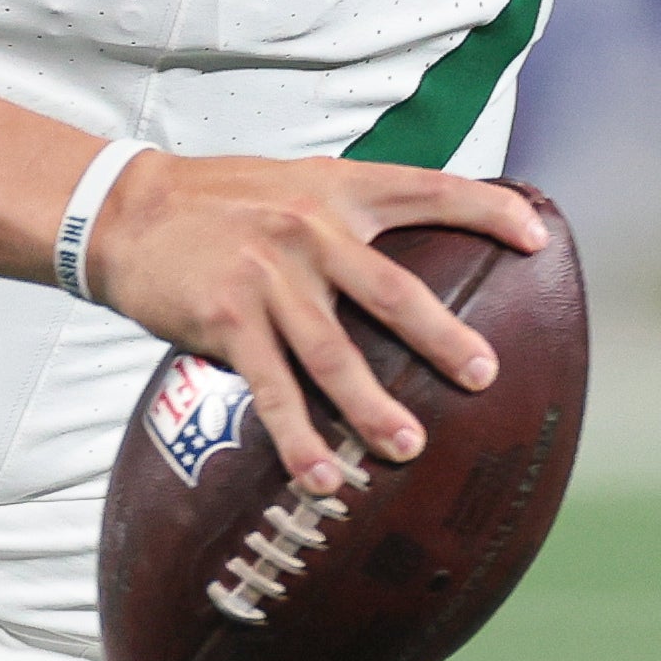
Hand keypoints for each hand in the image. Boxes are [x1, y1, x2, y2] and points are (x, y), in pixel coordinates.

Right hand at [87, 154, 545, 494]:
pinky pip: (273, 389)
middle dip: (443, 337)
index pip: (426, 189)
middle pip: (392, 289)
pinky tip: (322, 476)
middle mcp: (307, 229)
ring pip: (334, 353)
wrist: (124, 210)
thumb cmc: (216, 204)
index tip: (536, 239)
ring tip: (408, 447)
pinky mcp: (226, 319)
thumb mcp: (291, 183)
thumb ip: (347, 215)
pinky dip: (299, 437)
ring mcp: (267, 277)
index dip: (486, 210)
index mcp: (334, 190)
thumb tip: (411, 260)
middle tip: (483, 375)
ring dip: (374, 407)